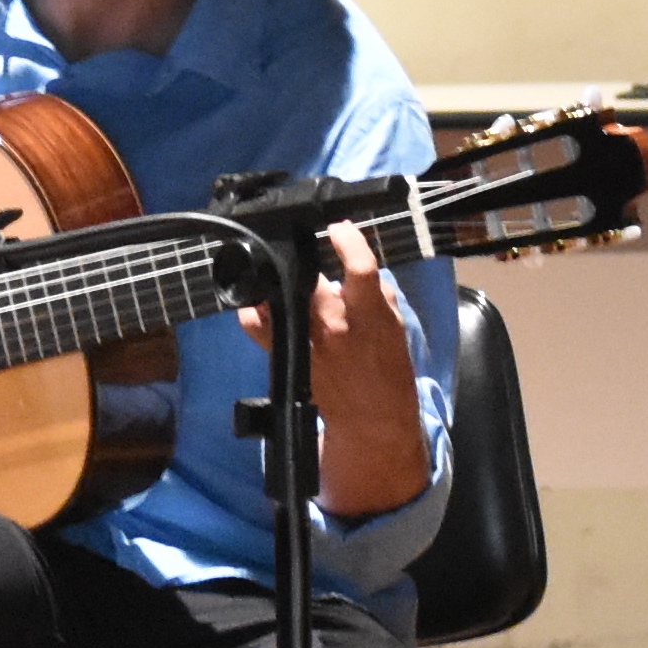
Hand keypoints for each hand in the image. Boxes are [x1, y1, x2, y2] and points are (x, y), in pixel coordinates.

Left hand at [238, 220, 429, 517]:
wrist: (373, 420)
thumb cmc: (388, 370)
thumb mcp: (395, 327)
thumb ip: (376, 294)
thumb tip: (357, 261)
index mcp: (370, 316)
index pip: (361, 269)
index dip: (348, 241)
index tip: (339, 227)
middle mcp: (335, 325)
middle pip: (311, 277)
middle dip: (307, 259)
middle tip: (306, 251)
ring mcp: (307, 340)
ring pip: (282, 294)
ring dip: (281, 280)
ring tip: (284, 274)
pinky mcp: (285, 354)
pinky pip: (256, 325)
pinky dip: (251, 309)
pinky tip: (255, 299)